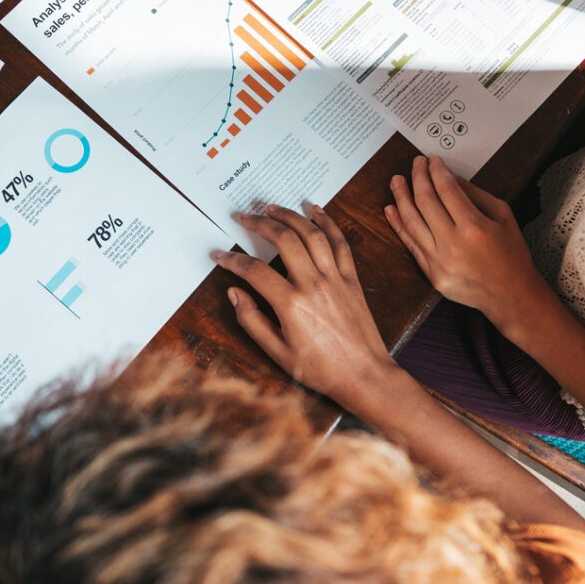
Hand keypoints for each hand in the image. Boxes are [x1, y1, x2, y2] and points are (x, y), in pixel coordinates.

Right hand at [212, 203, 399, 409]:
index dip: (233, 260)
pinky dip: (327, 222)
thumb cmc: (321, 369)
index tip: (220, 255)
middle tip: (244, 217)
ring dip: (290, 215)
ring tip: (272, 208)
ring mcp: (335, 278)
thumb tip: (235, 294)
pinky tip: (315, 210)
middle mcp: (313, 284)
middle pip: (284, 239)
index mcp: (291, 305)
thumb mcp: (278, 353)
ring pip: (311, 233)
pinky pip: (340, 242)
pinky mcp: (352, 279)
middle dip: (260, 223)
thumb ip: (252, 321)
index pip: (254, 271)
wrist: (364, 375)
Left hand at [385, 156, 553, 338]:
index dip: (436, 171)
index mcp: (474, 227)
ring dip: (401, 197)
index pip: (447, 189)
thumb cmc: (511, 255)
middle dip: (418, 177)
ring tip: (396, 181)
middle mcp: (453, 243)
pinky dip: (398, 225)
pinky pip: (410, 244)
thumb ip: (476, 194)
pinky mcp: (431, 274)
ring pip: (411, 222)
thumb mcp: (503, 216)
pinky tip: (391, 209)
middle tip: (415, 164)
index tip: (432, 161)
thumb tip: (451, 178)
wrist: (511, 296)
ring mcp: (439, 261)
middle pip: (425, 201)